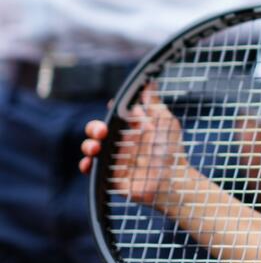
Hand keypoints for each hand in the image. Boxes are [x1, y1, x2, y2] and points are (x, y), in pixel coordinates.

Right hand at [79, 85, 189, 207]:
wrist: (172, 180)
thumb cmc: (171, 151)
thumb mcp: (164, 122)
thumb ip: (153, 104)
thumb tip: (149, 82)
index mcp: (135, 128)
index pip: (116, 116)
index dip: (112, 111)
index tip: (113, 106)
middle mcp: (123, 142)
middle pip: (98, 130)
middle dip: (94, 127)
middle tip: (102, 131)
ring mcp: (115, 159)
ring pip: (91, 148)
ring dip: (87, 145)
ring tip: (95, 147)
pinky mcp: (110, 175)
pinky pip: (91, 169)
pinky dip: (85, 165)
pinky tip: (88, 163)